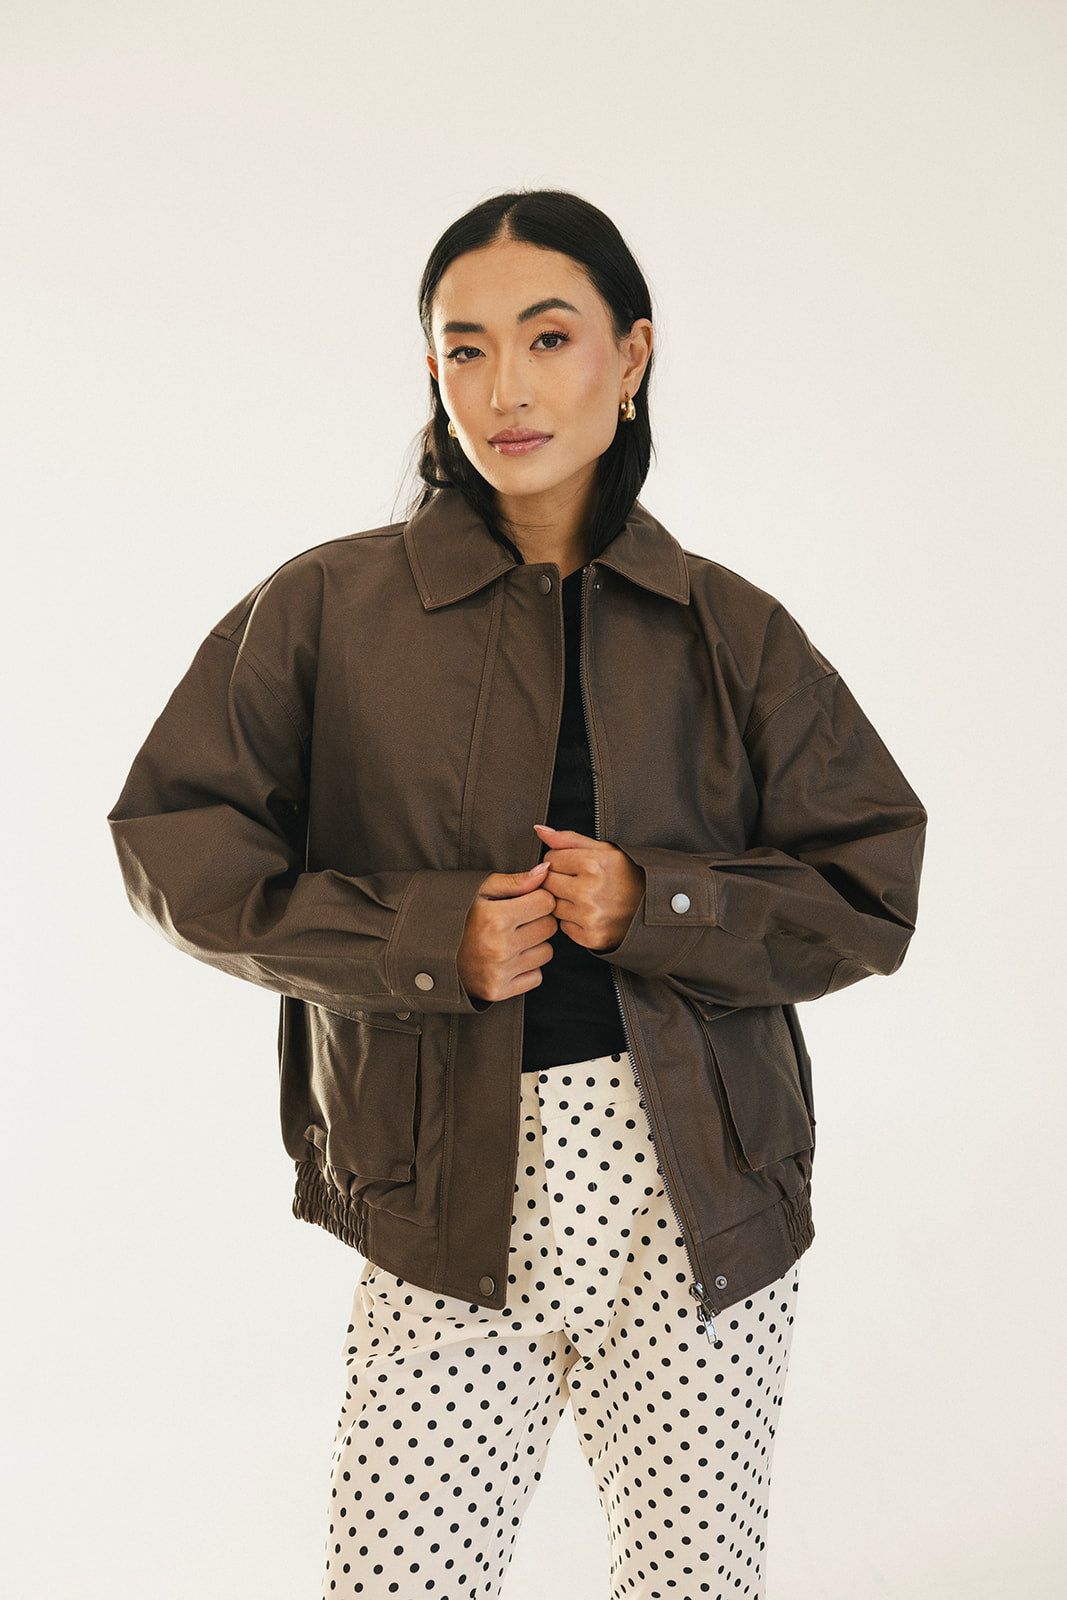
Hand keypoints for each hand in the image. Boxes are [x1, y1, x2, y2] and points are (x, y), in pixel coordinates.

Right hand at [456, 862, 558, 1002]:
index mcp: (495, 918)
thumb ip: (514, 881)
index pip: (546, 902)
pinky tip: (507, 959)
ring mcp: (499, 972)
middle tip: (516, 919)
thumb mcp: (478, 889)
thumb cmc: (453, 913)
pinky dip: (526, 968)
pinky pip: (536, 977)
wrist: (422, 950)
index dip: (537, 897)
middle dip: (537, 919)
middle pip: (549, 927)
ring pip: (546, 952)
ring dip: (534, 945)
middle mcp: (499, 947)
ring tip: (509, 939)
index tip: (524, 900)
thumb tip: (546, 870)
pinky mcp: (497, 991)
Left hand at [534, 825, 643, 951]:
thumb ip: (569, 839)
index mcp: (593, 864)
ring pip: (552, 906)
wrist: (655, 907)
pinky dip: (572, 921)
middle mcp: (589, 891)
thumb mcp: (605, 849)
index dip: (560, 860)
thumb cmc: (629, 874)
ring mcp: (590, 916)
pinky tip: (588, 913)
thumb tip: (539, 830)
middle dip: (557, 880)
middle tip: (576, 881)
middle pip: (547, 883)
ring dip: (562, 901)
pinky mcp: (592, 937)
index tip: (574, 864)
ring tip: (583, 897)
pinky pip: (564, 926)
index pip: (550, 859)